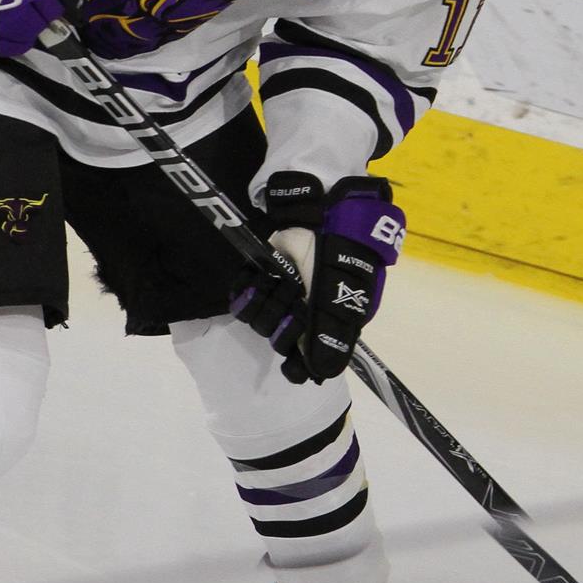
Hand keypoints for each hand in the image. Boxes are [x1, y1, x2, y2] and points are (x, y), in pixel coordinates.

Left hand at [231, 172, 404, 383]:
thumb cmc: (341, 252)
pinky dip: (245, 289)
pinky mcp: (261, 277)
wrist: (322, 207)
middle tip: (293, 297)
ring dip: (266, 301)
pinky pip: (241, 298)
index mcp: (328, 324)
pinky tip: (257, 278)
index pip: (305, 360)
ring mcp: (281, 295)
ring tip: (279, 281)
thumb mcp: (340, 293)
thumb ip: (332, 335)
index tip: (292, 355)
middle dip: (282, 319)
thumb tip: (321, 375)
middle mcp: (303, 315)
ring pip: (258, 320)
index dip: (296, 359)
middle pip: (277, 339)